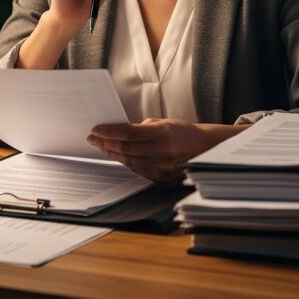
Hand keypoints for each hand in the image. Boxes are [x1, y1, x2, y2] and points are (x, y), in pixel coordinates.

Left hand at [87, 118, 246, 181]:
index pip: (128, 133)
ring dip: (112, 154)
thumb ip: (143, 127)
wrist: (205, 148)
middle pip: (126, 148)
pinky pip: (138, 170)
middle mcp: (161, 151)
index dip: (109, 132)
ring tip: (102, 147)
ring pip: (129, 161)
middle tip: (93, 138)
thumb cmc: (183, 132)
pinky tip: (117, 156)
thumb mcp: (165, 122)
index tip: (96, 130)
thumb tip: (122, 131)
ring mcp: (161, 166)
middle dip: (106, 143)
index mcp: (162, 133)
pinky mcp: (161, 177)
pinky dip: (125, 162)